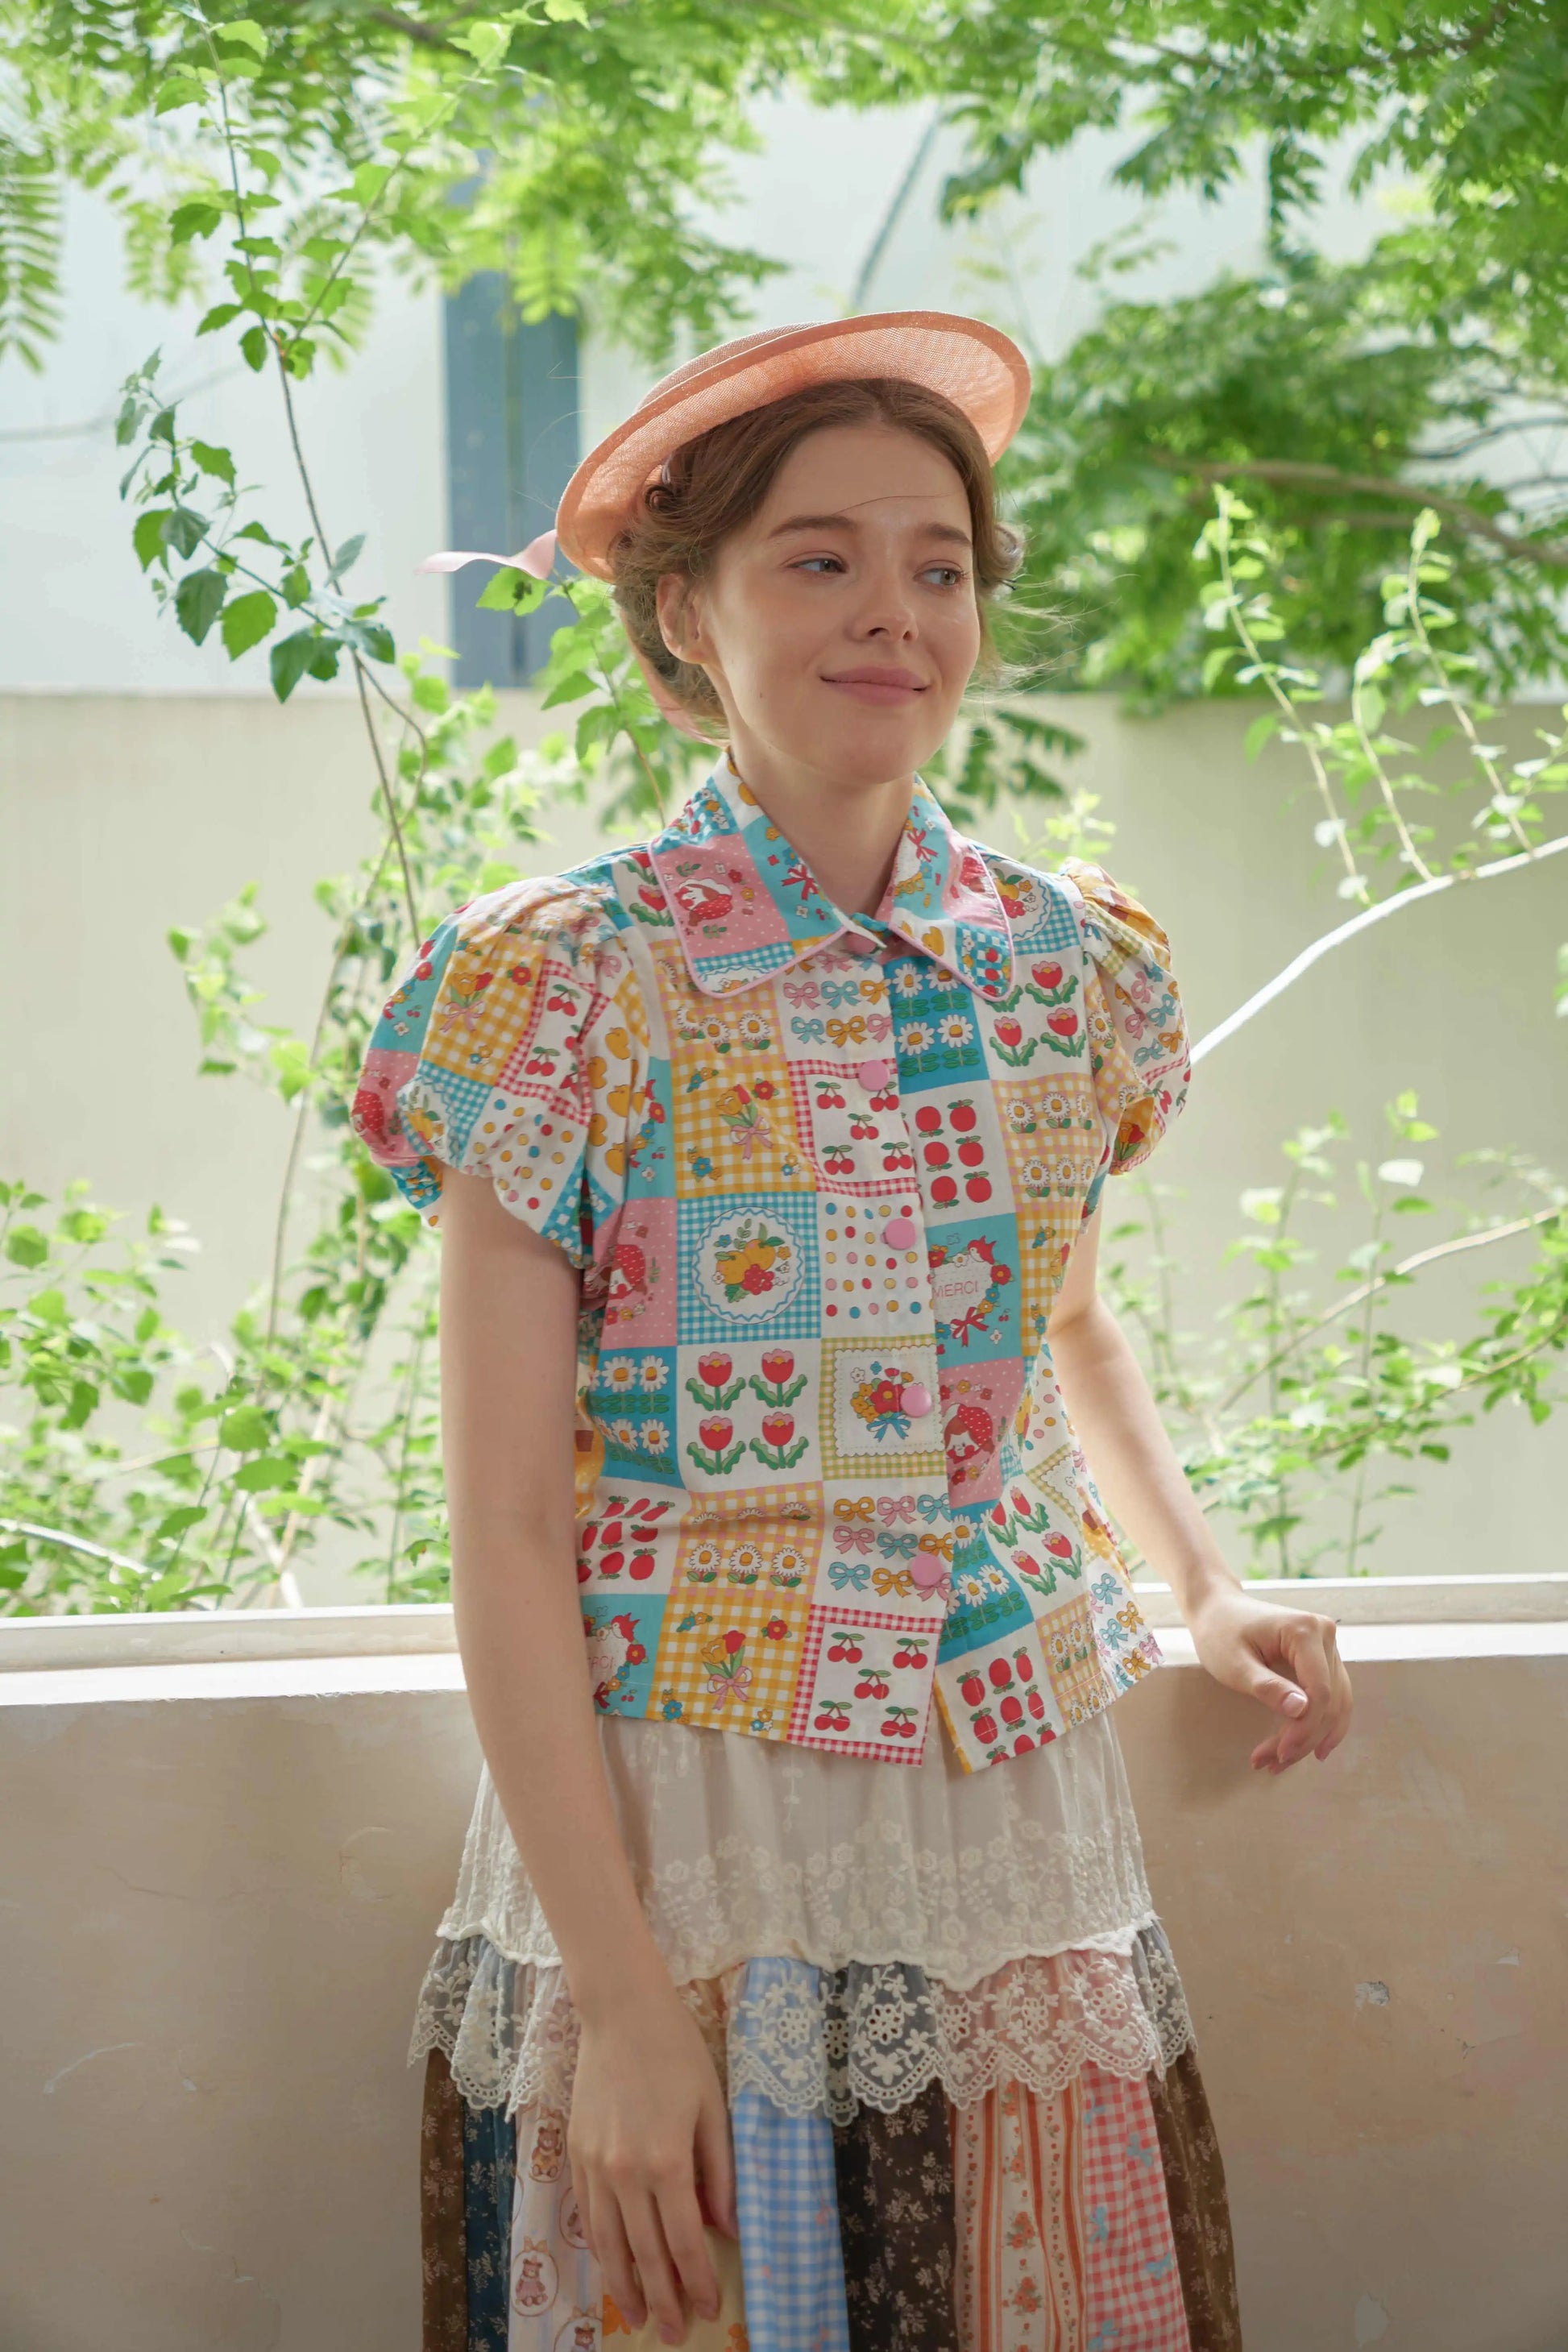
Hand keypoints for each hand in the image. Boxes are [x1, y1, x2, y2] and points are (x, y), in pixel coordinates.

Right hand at [568, 1980, 738, 2343]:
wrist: (621, 2011)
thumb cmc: (677, 2052)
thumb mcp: (712, 2108)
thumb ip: (720, 2172)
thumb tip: (727, 2227)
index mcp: (667, 2162)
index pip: (685, 2241)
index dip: (696, 2281)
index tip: (707, 2310)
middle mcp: (625, 2173)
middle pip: (644, 2254)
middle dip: (660, 2299)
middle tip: (671, 2334)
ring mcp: (594, 2165)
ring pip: (607, 2243)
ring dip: (622, 2286)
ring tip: (635, 2317)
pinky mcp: (575, 2153)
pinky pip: (586, 2214)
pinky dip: (599, 2246)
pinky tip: (610, 2263)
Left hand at [1186, 1582, 1352, 1772]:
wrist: (1218, 1609)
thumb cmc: (1220, 1632)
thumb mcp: (1234, 1663)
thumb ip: (1267, 1687)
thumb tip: (1302, 1710)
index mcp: (1305, 1630)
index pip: (1319, 1692)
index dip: (1304, 1729)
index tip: (1279, 1753)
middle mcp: (1325, 1634)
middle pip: (1329, 1701)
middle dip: (1303, 1738)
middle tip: (1270, 1764)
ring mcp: (1328, 1645)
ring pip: (1335, 1703)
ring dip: (1312, 1737)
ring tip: (1281, 1762)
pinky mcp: (1323, 1657)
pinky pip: (1332, 1695)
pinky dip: (1320, 1723)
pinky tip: (1311, 1747)